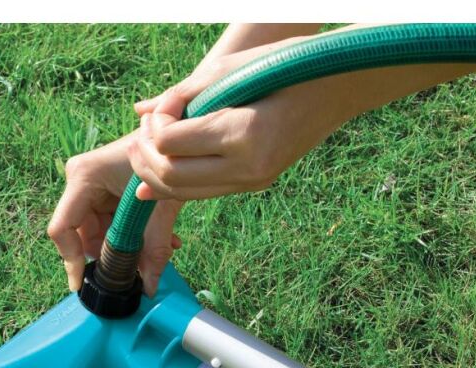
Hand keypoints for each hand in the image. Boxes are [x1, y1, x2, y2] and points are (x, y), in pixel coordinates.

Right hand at [46, 131, 184, 296]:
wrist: (174, 138)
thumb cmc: (165, 160)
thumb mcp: (160, 208)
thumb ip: (154, 249)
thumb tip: (148, 288)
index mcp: (83, 177)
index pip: (62, 228)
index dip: (70, 259)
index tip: (81, 283)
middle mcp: (79, 180)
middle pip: (81, 234)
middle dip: (108, 256)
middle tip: (133, 271)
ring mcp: (88, 185)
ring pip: (97, 232)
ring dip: (123, 246)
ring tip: (154, 250)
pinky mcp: (101, 190)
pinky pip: (107, 223)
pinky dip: (128, 235)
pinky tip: (154, 238)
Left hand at [126, 39, 348, 200]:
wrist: (337, 88)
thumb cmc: (285, 66)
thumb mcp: (231, 70)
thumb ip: (183, 93)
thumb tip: (143, 111)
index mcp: (242, 133)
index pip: (172, 143)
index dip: (154, 127)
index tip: (159, 109)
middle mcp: (247, 166)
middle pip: (171, 176)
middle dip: (145, 157)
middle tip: (138, 135)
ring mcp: (253, 180)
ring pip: (184, 193)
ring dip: (155, 174)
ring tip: (143, 150)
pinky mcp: (255, 184)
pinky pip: (204, 191)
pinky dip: (177, 183)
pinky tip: (159, 170)